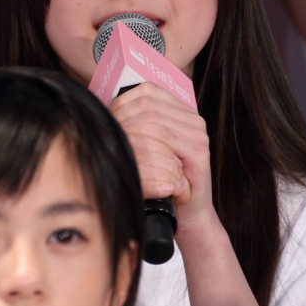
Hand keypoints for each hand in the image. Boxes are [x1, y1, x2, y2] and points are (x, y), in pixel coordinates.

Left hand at [109, 82, 213, 230]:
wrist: (189, 213)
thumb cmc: (164, 181)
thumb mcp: (150, 148)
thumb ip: (139, 125)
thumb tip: (107, 106)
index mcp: (182, 112)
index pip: (148, 91)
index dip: (123, 101)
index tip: (108, 117)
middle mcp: (193, 120)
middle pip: (149, 104)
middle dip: (122, 116)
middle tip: (108, 131)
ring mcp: (198, 135)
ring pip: (154, 120)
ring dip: (128, 130)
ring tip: (116, 142)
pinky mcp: (199, 152)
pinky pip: (166, 139)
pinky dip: (143, 145)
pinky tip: (130, 152)